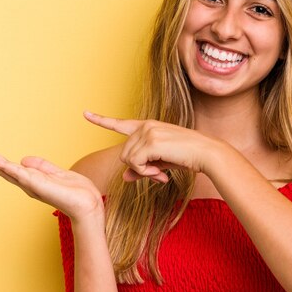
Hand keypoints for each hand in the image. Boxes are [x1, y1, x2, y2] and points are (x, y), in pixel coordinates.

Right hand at [0, 140, 103, 221]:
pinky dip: (5, 166)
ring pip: (5, 169)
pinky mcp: (37, 185)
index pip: (10, 166)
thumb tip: (24, 159)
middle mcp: (28, 183)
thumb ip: (42, 166)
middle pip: (2, 167)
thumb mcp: (57, 173)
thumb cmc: (76, 192)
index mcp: (32, 179)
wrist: (87, 205)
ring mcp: (31, 184)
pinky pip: (18, 174)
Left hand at [84, 111, 223, 182]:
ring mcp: (148, 132)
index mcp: (148, 126)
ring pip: (128, 160)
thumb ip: (141, 167)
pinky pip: (136, 164)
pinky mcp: (151, 142)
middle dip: (138, 168)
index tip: (85, 113)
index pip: (120, 124)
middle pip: (124, 153)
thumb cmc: (187, 157)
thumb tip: (125, 177)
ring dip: (143, 172)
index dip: (101, 120)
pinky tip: (161, 173)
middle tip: (157, 174)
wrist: (206, 153)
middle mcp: (145, 126)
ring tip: (161, 173)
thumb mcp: (160, 163)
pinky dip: (146, 173)